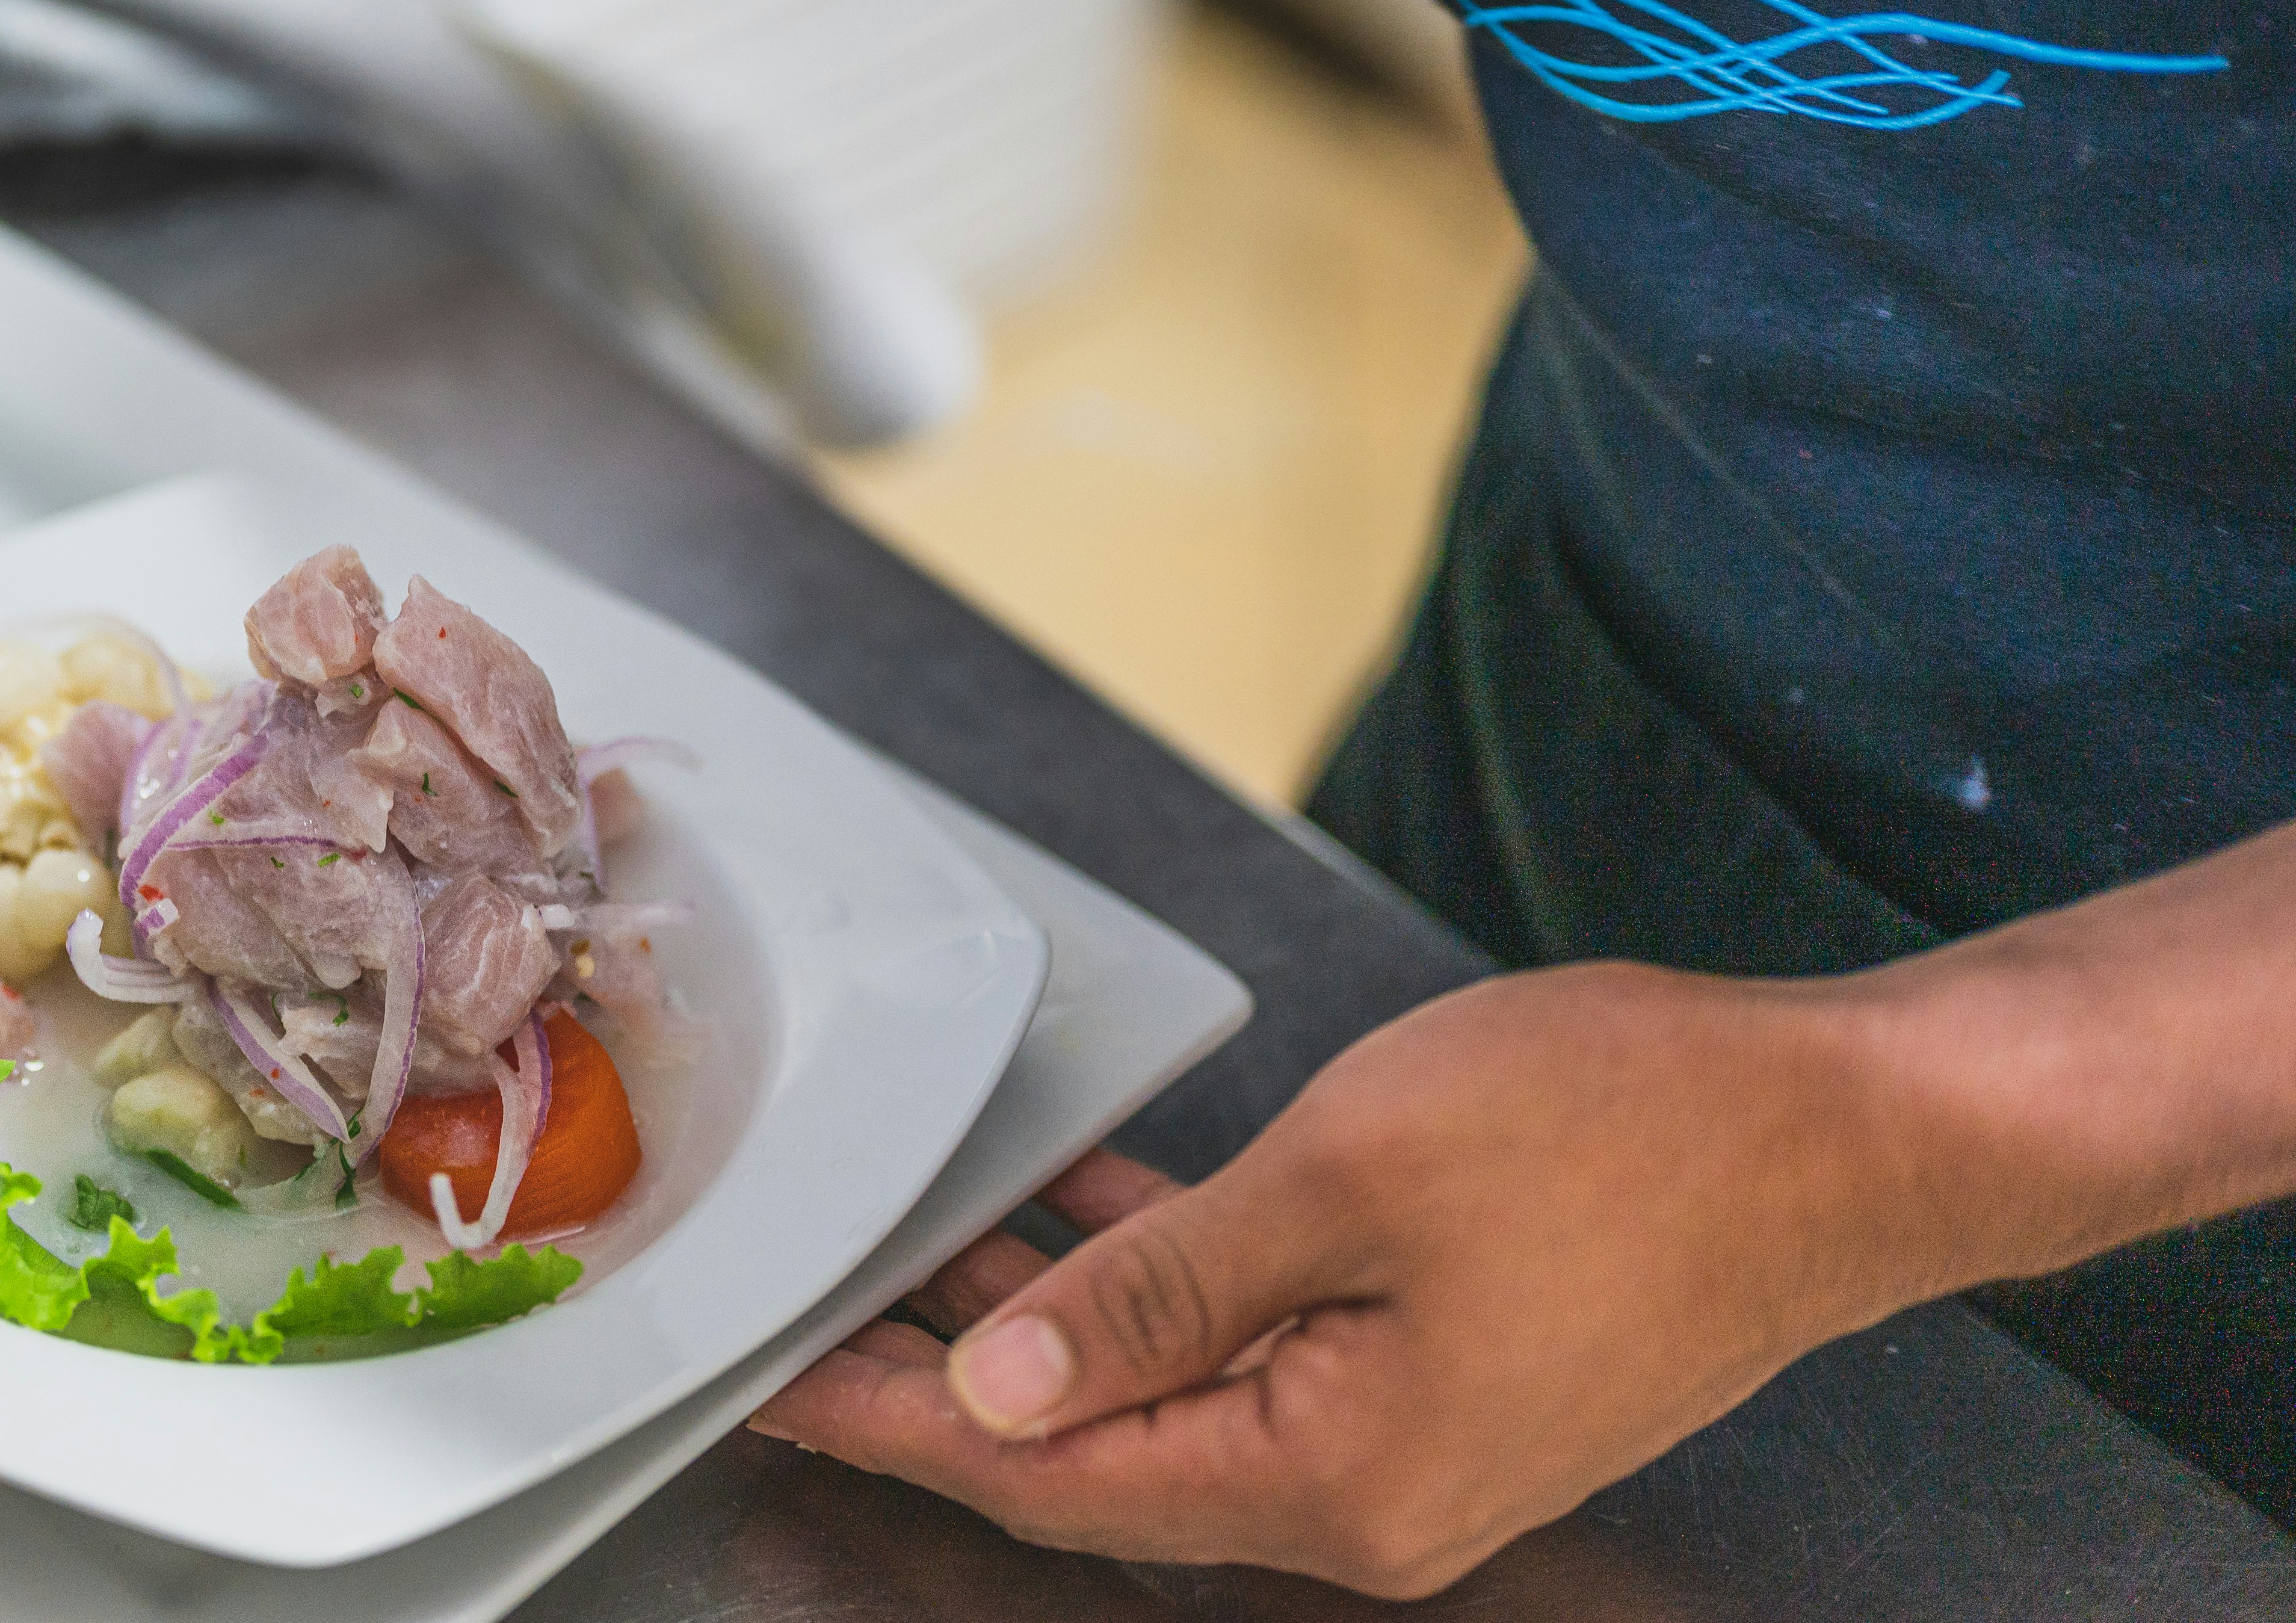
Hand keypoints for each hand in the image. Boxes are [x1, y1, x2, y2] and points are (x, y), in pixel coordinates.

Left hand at [752, 963, 1945, 1597]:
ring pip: (1165, 1388)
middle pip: (1096, 1452)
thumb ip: (1160, 1287)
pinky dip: (1156, 1277)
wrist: (1841, 1130)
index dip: (897, 1414)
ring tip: (905, 1258)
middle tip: (807, 1324)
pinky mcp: (1439, 1365)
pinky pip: (1250, 1336)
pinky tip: (1077, 1207)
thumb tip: (1004, 1377)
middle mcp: (1366, 1491)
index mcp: (1337, 1477)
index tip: (779, 1380)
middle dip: (941, 1382)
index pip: (1054, 1468)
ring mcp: (1406, 1433)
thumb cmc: (1630, 1137)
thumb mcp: (1348, 1183)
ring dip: (1042, 1321)